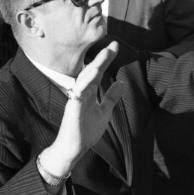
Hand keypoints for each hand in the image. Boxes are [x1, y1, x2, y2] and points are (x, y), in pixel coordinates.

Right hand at [39, 42, 122, 174]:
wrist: (73, 149)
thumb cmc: (86, 131)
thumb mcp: (104, 112)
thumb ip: (111, 97)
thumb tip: (121, 82)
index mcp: (90, 92)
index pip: (99, 72)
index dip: (106, 59)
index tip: (115, 46)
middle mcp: (82, 92)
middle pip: (92, 71)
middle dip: (102, 58)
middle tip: (113, 45)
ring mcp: (76, 99)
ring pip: (85, 78)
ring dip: (95, 66)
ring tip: (106, 54)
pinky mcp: (72, 108)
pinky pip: (78, 93)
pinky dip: (85, 83)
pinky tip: (93, 74)